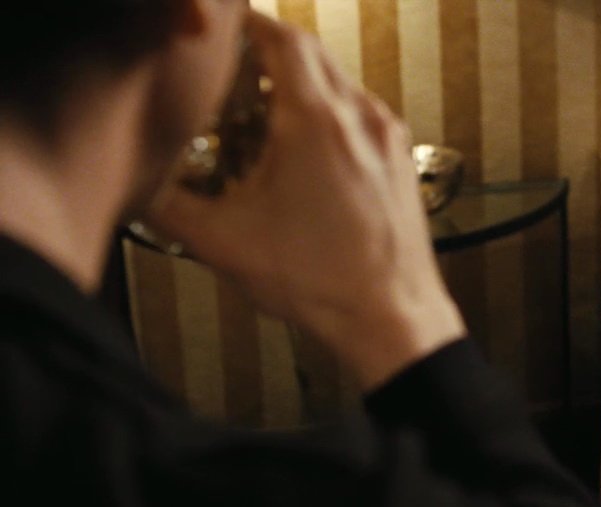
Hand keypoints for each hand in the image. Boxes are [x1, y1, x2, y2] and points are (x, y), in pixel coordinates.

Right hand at [145, 12, 464, 389]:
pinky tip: (304, 152)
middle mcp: (360, 118)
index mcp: (317, 123)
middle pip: (313, 54)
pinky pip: (361, 113)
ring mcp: (387, 136)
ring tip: (262, 115)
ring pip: (340, 83)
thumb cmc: (321, 283)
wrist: (393, 317)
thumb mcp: (224, 243)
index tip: (222, 27)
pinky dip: (329, 114)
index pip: (283, 38)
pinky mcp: (400, 158)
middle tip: (232, 72)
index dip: (248, 24)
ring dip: (300, 85)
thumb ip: (168, 205)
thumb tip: (134, 184)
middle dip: (268, 53)